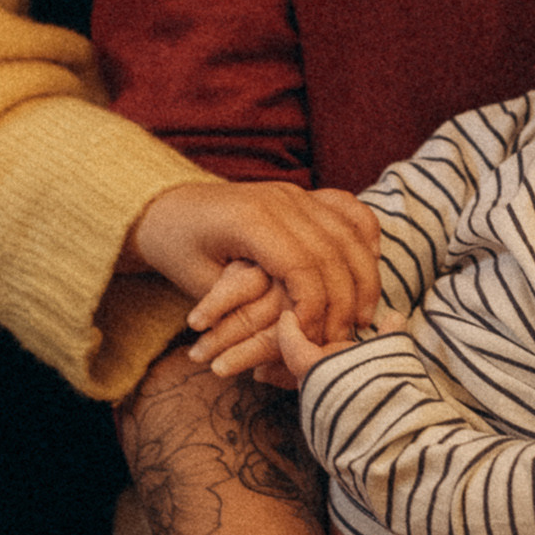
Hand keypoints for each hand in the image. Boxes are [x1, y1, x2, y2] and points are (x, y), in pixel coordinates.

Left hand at [131, 179, 381, 348]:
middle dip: (344, 302)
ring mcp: (296, 193)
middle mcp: (281, 200)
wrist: (164, 205)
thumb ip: (243, 303)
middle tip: (341, 340)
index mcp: (251, 220)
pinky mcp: (303, 195)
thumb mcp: (196, 281)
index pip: (303, 266)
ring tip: (363, 318)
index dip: (314, 309)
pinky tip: (370, 268)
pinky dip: (366, 238)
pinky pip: (349, 210)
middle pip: (334, 252)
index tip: (311, 339)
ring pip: (350, 233)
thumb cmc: (175, 248)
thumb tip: (287, 332)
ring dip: (364, 277)